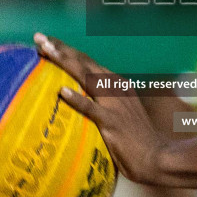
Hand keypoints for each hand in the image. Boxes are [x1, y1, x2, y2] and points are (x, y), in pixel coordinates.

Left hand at [34, 32, 168, 185]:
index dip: (67, 50)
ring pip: (86, 77)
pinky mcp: (112, 122)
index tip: (47, 42)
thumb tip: (76, 100)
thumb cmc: (136, 141)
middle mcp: (115, 87)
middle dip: (61, 48)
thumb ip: (102, 103)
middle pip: (84, 62)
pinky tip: (62, 91)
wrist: (157, 158)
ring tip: (46, 51)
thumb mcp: (120, 113)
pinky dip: (77, 98)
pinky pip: (91, 108)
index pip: (87, 62)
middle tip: (39, 38)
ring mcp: (114, 103)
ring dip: (65, 62)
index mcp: (116, 84)